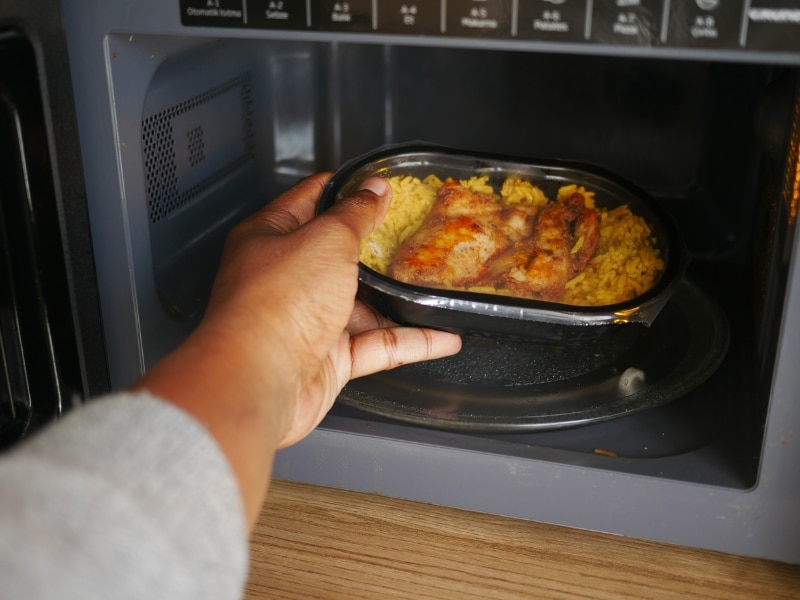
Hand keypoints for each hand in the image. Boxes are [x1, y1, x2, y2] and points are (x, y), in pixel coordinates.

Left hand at [204, 172, 461, 446]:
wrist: (260, 381)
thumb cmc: (279, 301)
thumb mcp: (327, 239)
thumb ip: (356, 213)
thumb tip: (375, 189)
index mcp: (271, 238)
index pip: (310, 201)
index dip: (346, 189)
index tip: (381, 183)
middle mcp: (286, 278)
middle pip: (339, 256)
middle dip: (378, 248)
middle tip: (418, 233)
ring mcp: (307, 321)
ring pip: (362, 304)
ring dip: (399, 299)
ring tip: (437, 284)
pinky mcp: (328, 360)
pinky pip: (376, 345)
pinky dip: (410, 341)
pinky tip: (443, 336)